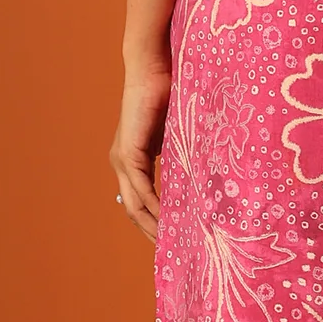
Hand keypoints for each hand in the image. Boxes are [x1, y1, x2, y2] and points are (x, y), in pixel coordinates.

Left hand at [111, 56, 172, 240]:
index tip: (174, 241)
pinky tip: (169, 221)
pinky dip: (155, 208)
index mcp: (133, 160)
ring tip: (173, 245)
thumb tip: (200, 180)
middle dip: (153, 234)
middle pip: (134, 211)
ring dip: (153, 226)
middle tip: (175, 254)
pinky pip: (141, 190)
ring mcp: (122, 160)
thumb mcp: (178, 135)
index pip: (140, 201)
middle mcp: (122, 164)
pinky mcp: (129, 153)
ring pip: (135, 205)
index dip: (154, 223)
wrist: (155, 67)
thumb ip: (181, 157)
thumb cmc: (171, 93)